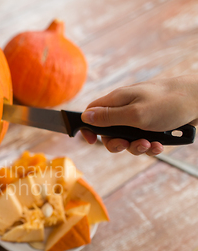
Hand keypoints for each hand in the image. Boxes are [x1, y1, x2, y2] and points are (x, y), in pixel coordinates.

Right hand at [81, 75, 197, 155]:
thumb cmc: (169, 103)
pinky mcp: (154, 124)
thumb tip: (85, 117)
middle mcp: (127, 107)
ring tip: (150, 145)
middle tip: (126, 146)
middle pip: (109, 130)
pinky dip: (150, 145)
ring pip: (127, 138)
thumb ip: (108, 117)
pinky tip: (160, 145)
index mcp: (118, 100)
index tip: (91, 141)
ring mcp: (140, 116)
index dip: (88, 127)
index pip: (92, 111)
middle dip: (117, 143)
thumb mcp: (135, 114)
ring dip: (136, 147)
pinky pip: (144, 140)